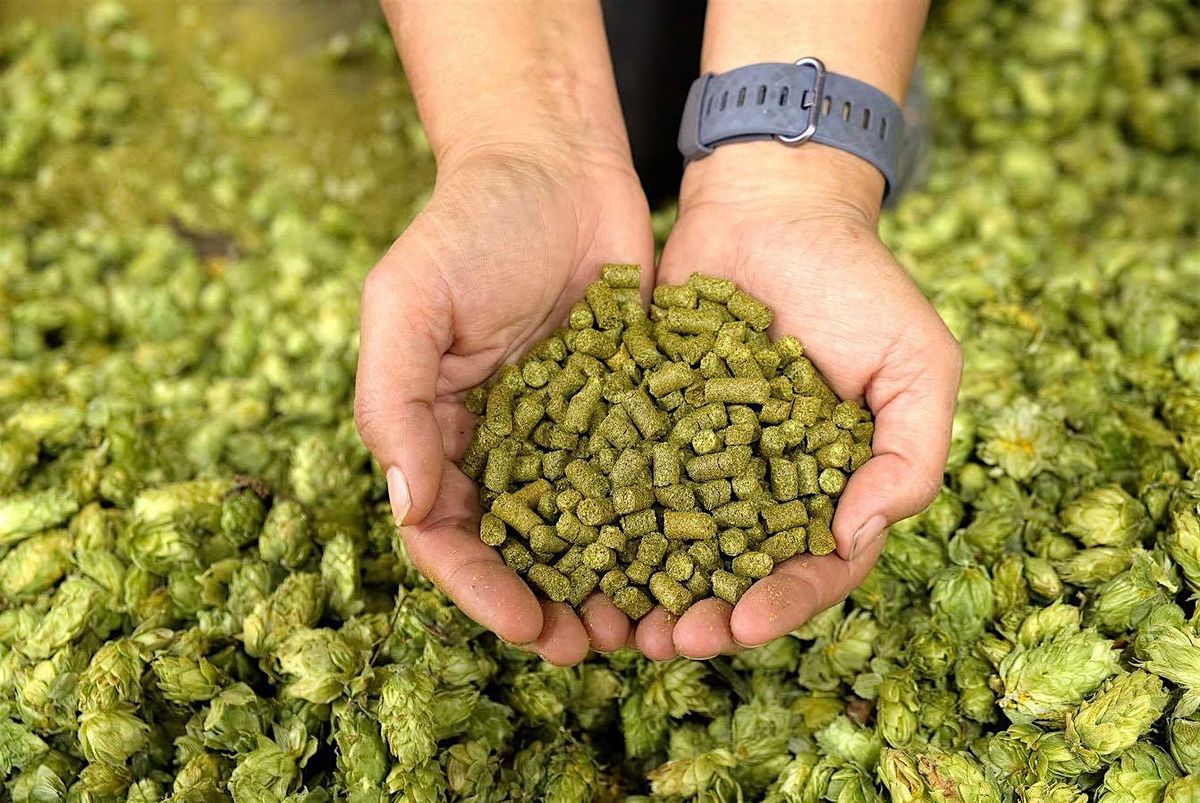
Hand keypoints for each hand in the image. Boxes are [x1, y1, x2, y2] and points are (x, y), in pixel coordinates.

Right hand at [354, 139, 653, 664]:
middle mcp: (501, 447)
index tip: (524, 625)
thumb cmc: (468, 225)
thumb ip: (395, 399)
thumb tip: (408, 507)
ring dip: (606, 582)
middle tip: (590, 648)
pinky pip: (640, 479)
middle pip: (518, 550)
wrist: (555, 163)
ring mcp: (567, 433)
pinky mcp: (627, 411)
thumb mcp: (408, 300)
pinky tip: (691, 557)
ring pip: (584, 530)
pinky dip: (657, 523)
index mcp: (436, 433)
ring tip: (643, 626)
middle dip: (547, 604)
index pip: (445, 533)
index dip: (479, 587)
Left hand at [649, 143, 960, 659]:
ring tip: (616, 624)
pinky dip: (604, 518)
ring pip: (672, 541)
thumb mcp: (916, 361)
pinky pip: (624, 478)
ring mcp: (700, 456)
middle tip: (667, 644)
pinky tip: (576, 548)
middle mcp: (763, 484)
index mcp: (831, 486)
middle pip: (734, 571)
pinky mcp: (647, 421)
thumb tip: (857, 536)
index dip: (784, 601)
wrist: (771, 206)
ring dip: (646, 588)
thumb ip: (909, 452)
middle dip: (704, 615)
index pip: (814, 565)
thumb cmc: (857, 282)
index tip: (745, 623)